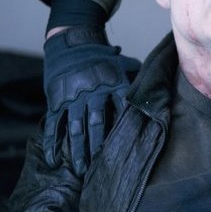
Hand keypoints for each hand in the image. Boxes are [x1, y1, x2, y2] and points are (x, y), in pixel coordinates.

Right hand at [42, 26, 140, 175]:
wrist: (72, 41)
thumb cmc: (102, 56)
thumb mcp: (122, 63)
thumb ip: (137, 77)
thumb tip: (157, 86)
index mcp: (111, 83)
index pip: (122, 107)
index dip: (125, 127)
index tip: (129, 146)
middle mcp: (92, 92)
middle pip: (96, 122)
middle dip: (99, 146)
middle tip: (103, 166)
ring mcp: (72, 98)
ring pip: (75, 128)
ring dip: (78, 151)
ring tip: (82, 170)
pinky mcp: (56, 101)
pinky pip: (54, 125)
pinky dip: (53, 143)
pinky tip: (55, 160)